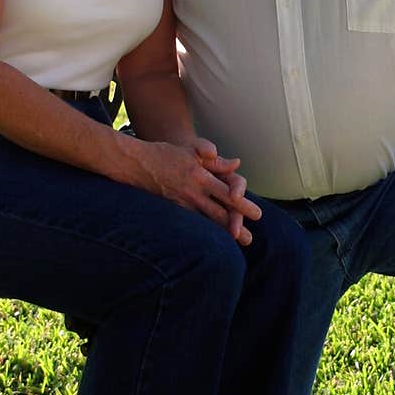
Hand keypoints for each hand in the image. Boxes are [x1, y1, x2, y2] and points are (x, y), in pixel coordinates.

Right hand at [136, 139, 260, 244]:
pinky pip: (192, 223)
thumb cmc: (167, 154)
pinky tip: (212, 240)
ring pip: (205, 222)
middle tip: (250, 239)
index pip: (226, 193)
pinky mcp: (173, 210)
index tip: (257, 214)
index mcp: (200, 177)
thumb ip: (215, 160)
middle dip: (235, 226)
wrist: (137, 163)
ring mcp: (181, 204)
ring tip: (236, 244)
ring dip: (221, 233)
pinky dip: (204, 231)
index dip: (242, 205)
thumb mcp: (192, 150)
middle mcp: (192, 193)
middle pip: (218, 213)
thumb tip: (236, 163)